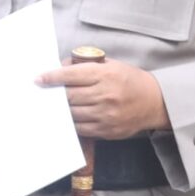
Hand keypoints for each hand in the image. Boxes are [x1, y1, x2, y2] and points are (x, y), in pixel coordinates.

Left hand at [39, 59, 166, 139]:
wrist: (155, 102)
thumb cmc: (131, 80)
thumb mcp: (112, 66)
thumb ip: (88, 66)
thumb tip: (61, 68)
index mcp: (105, 75)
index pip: (71, 75)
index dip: (52, 77)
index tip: (39, 79)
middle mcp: (105, 95)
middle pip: (69, 96)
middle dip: (55, 95)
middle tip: (45, 94)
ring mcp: (106, 114)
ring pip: (73, 113)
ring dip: (62, 110)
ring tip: (56, 106)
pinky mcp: (107, 129)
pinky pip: (81, 128)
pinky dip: (72, 123)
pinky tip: (68, 118)